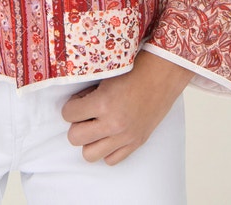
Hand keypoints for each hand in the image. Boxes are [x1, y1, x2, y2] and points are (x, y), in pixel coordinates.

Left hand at [61, 50, 192, 164]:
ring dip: (89, 141)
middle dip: (76, 125)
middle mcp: (113, 124)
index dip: (70, 107)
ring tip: (96, 127)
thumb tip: (74, 107)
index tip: (78, 102)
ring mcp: (125, 136)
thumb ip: (88, 94)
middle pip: (75, 138)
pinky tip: (110, 134)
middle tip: (85, 115)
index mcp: (103, 103)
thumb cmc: (134, 70)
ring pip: (89, 155)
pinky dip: (107, 149)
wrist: (162, 75)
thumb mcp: (105, 77)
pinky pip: (111, 160)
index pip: (68, 114)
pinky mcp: (136, 143)